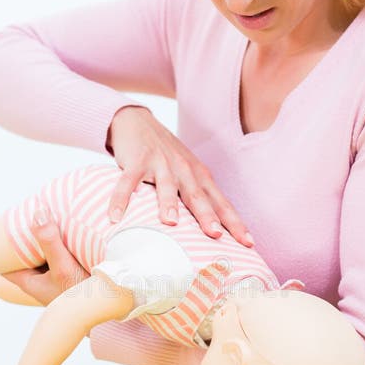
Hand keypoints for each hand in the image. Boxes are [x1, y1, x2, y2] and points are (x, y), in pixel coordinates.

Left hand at [2, 209, 89, 304]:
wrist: (110, 307)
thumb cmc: (82, 297)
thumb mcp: (64, 267)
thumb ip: (50, 241)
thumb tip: (38, 213)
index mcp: (29, 282)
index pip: (3, 264)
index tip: (1, 228)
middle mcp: (40, 281)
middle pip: (24, 256)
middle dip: (23, 238)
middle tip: (23, 215)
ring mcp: (54, 279)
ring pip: (42, 255)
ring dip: (43, 240)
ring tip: (44, 217)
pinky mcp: (69, 276)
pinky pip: (58, 256)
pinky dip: (57, 245)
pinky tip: (65, 231)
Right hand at [106, 106, 254, 246]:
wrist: (138, 121)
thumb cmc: (166, 156)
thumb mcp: (187, 173)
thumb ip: (197, 197)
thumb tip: (213, 234)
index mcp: (199, 176)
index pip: (220, 202)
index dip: (234, 222)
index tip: (248, 243)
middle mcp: (184, 169)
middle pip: (198, 196)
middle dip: (208, 216)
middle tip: (215, 235)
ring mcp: (160, 163)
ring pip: (166, 186)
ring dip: (168, 204)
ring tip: (171, 223)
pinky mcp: (136, 160)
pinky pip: (128, 182)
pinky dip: (121, 199)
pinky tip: (115, 217)